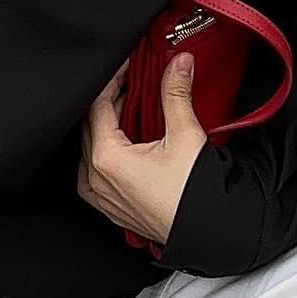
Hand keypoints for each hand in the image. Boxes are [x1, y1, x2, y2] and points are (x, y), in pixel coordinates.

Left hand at [77, 55, 208, 245]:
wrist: (206, 233)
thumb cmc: (193, 195)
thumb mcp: (186, 136)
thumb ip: (176, 94)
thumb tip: (178, 64)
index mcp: (106, 159)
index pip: (97, 106)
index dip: (111, 80)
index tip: (126, 66)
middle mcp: (95, 178)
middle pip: (90, 126)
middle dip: (110, 100)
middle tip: (130, 82)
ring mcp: (101, 196)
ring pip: (90, 149)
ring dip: (107, 126)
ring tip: (131, 109)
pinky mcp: (110, 207)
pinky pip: (94, 172)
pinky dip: (105, 152)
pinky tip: (125, 144)